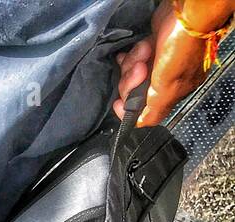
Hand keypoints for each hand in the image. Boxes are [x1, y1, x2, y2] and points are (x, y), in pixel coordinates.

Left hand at [114, 3, 214, 125]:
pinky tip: (140, 46)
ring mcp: (159, 63)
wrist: (186, 14)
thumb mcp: (168, 87)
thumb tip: (141, 125)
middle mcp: (166, 80)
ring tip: (144, 51)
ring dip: (132, 63)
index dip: (128, 110)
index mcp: (173, 92)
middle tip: (139, 67)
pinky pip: (134, 57)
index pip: (144, 113)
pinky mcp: (153, 47)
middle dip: (130, 81)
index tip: (118, 102)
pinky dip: (133, 53)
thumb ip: (154, 110)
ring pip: (131, 74)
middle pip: (133, 92)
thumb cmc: (180, 50)